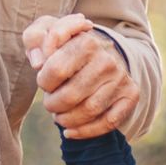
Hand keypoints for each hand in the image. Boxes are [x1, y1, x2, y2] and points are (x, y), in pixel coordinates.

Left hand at [22, 12, 138, 140]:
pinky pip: (109, 122)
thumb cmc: (65, 48)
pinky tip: (70, 131)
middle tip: (50, 103)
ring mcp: (121, 78)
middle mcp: (107, 60)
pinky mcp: (131, 95)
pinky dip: (85, 131)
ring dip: (67, 120)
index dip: (44, 82)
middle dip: (53, 105)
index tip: (45, 82)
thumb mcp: (47, 32)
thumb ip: (35, 38)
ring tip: (59, 116)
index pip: (55, 70)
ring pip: (89, 111)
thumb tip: (38, 62)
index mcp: (87, 42)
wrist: (100, 54)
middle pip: (70, 95)